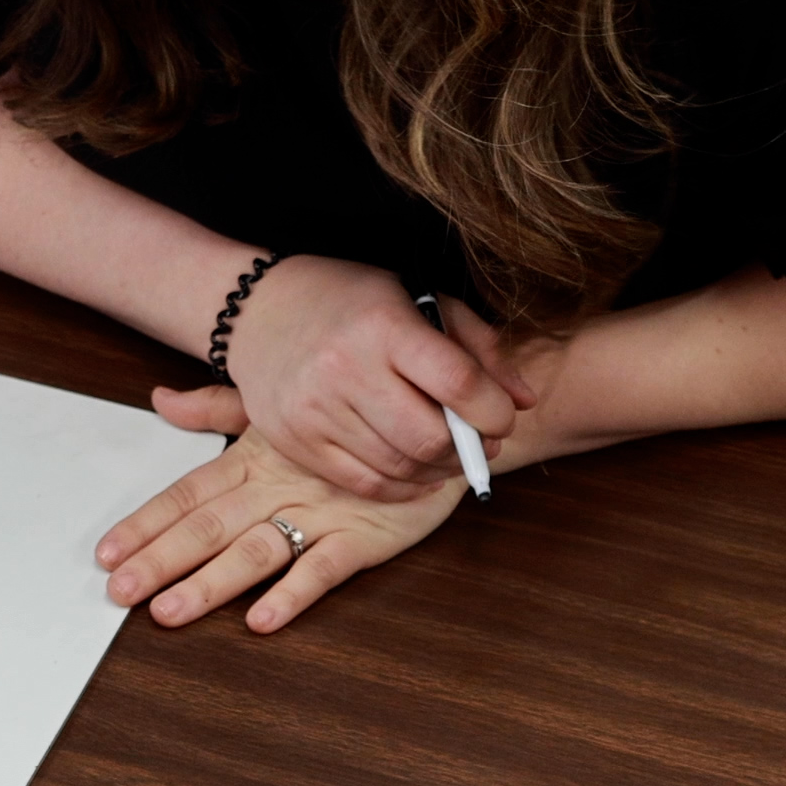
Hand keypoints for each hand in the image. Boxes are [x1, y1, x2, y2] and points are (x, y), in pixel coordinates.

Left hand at [99, 395, 465, 631]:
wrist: (442, 417)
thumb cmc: (355, 415)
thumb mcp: (281, 404)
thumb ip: (219, 407)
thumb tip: (160, 398)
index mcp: (254, 456)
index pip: (187, 492)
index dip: (146, 523)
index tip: (106, 553)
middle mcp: (280, 484)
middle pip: (209, 526)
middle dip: (160, 560)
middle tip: (119, 592)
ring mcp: (324, 511)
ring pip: (256, 550)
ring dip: (211, 583)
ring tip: (170, 612)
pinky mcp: (368, 535)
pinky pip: (326, 567)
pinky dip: (294, 592)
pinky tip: (261, 619)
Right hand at [220, 256, 531, 500]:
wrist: (260, 308)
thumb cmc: (350, 300)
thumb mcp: (421, 299)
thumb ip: (479, 348)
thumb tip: (525, 401)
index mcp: (382, 326)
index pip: (456, 384)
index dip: (494, 411)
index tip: (503, 416)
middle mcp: (344, 369)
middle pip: (429, 437)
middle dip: (470, 447)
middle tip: (482, 440)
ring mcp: (315, 409)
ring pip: (400, 466)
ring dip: (440, 470)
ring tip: (449, 452)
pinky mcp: (296, 441)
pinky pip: (364, 483)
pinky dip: (403, 487)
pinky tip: (418, 472)